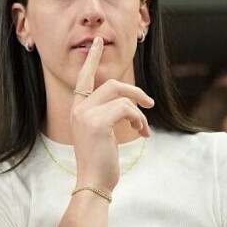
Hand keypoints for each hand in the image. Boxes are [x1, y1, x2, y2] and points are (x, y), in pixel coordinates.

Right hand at [71, 37, 153, 192]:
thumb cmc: (100, 164)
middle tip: (149, 105)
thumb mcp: (101, 136)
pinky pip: (126, 109)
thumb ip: (107, 116)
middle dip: (134, 92)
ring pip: (122, 97)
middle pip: (111, 84)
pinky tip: (141, 132)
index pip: (83, 79)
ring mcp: (86, 115)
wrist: (93, 183)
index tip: (98, 42)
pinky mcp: (97, 123)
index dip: (92, 60)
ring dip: (139, 112)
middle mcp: (78, 109)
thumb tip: (129, 106)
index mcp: (77, 111)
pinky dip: (138, 119)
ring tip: (143, 129)